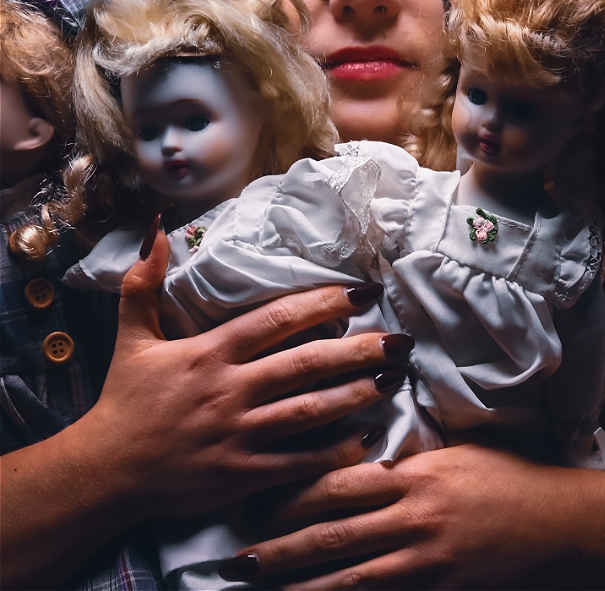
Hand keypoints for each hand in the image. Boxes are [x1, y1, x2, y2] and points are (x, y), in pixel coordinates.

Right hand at [87, 228, 407, 519]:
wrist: (106, 471)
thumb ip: (144, 283)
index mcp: (210, 353)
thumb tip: (157, 229)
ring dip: (355, 395)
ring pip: (309, 412)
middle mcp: (229, 390)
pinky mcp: (241, 474)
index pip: (276, 321)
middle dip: (357, 350)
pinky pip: (296, 463)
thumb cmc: (125, 400)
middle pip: (305, 364)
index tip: (362, 293)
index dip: (323, 304)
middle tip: (399, 340)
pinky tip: (366, 438)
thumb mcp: (132, 336)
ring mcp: (238, 434)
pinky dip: (333, 452)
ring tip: (392, 379)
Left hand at [220, 441, 604, 590]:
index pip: (340, 483)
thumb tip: (361, 453)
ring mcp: (427, 558)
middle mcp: (413, 516)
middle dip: (282, 547)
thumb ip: (406, 457)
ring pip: (352, 575)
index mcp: (413, 473)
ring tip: (266, 588)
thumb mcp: (453, 450)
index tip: (258, 500)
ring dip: (304, 583)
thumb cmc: (502, 474)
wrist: (555, 518)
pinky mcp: (441, 586)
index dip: (295, 494)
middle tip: (239, 558)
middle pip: (335, 533)